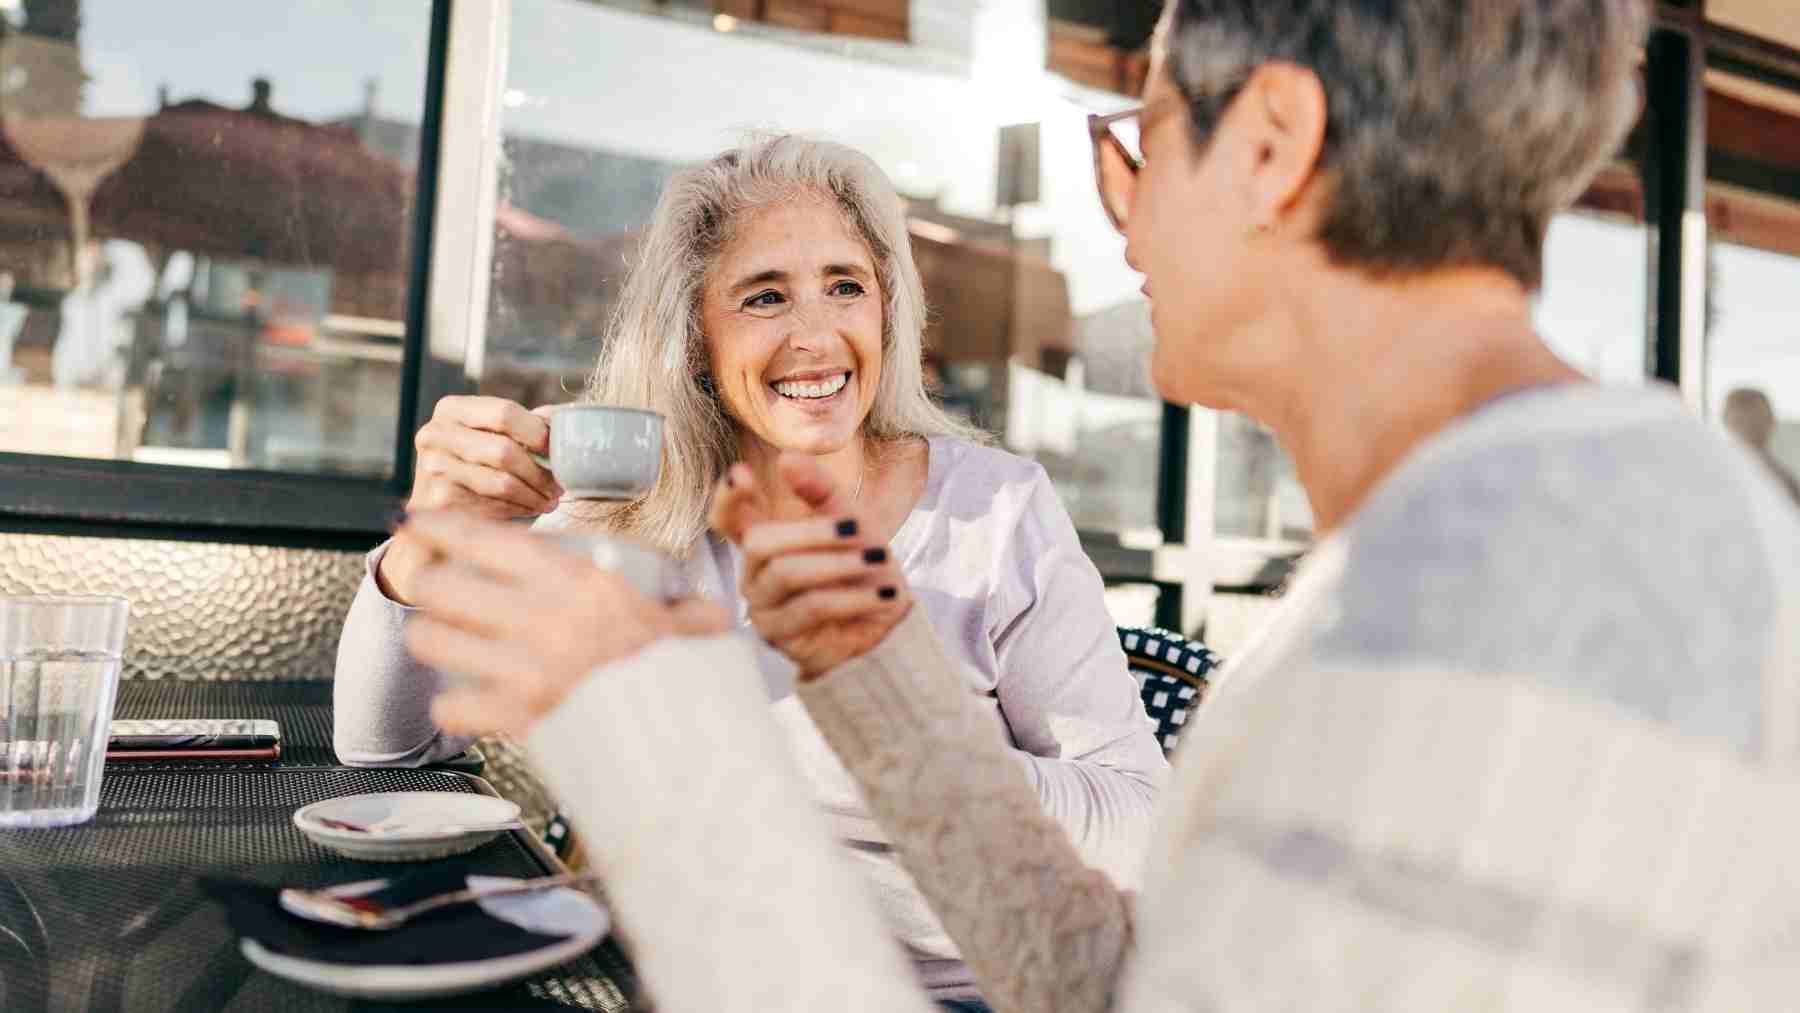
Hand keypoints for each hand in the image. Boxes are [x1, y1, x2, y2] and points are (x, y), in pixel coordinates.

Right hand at [381, 396, 562, 602]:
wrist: (435, 507)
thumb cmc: (477, 465)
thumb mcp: (494, 436)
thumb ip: (525, 426)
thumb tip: (561, 422)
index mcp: (452, 409)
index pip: (503, 412)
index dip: (537, 432)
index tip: (555, 449)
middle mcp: (434, 435)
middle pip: (504, 451)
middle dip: (540, 472)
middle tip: (560, 485)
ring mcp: (432, 468)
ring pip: (501, 483)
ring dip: (534, 495)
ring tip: (551, 500)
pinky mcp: (436, 501)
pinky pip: (491, 506)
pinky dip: (518, 509)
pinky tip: (530, 509)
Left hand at [395, 510, 730, 737]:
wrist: (688, 739)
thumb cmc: (687, 676)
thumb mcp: (691, 622)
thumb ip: (683, 607)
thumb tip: (698, 608)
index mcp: (579, 583)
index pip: (483, 538)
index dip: (440, 524)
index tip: (421, 520)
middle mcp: (542, 619)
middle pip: (439, 585)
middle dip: (431, 583)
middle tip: (437, 586)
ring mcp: (522, 669)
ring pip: (431, 639)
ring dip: (436, 639)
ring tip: (449, 640)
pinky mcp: (512, 718)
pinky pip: (450, 704)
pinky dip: (455, 703)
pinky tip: (470, 699)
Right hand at [709, 452, 911, 678]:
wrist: (888, 620)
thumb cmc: (864, 566)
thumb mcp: (851, 519)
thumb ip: (819, 489)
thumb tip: (787, 458)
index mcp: (764, 537)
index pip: (727, 517)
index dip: (728, 497)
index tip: (741, 473)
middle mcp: (754, 571)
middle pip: (760, 543)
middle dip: (812, 532)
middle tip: (856, 529)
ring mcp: (761, 605)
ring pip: (786, 573)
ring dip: (838, 564)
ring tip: (877, 560)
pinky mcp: (779, 636)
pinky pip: (810, 607)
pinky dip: (851, 597)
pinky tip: (881, 594)